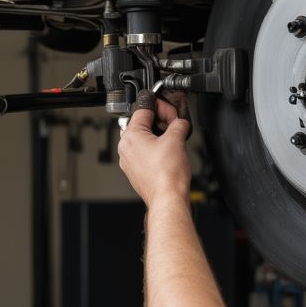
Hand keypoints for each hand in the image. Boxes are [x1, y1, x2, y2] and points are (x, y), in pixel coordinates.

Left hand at [118, 92, 191, 206]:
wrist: (168, 198)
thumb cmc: (167, 175)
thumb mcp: (177, 139)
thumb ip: (178, 123)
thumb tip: (180, 122)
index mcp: (130, 136)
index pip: (143, 110)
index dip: (161, 108)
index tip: (171, 112)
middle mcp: (125, 148)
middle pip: (142, 123)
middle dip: (159, 122)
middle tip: (174, 125)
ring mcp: (129, 161)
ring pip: (143, 138)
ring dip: (158, 135)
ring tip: (173, 140)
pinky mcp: (136, 171)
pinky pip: (143, 152)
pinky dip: (155, 148)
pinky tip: (168, 153)